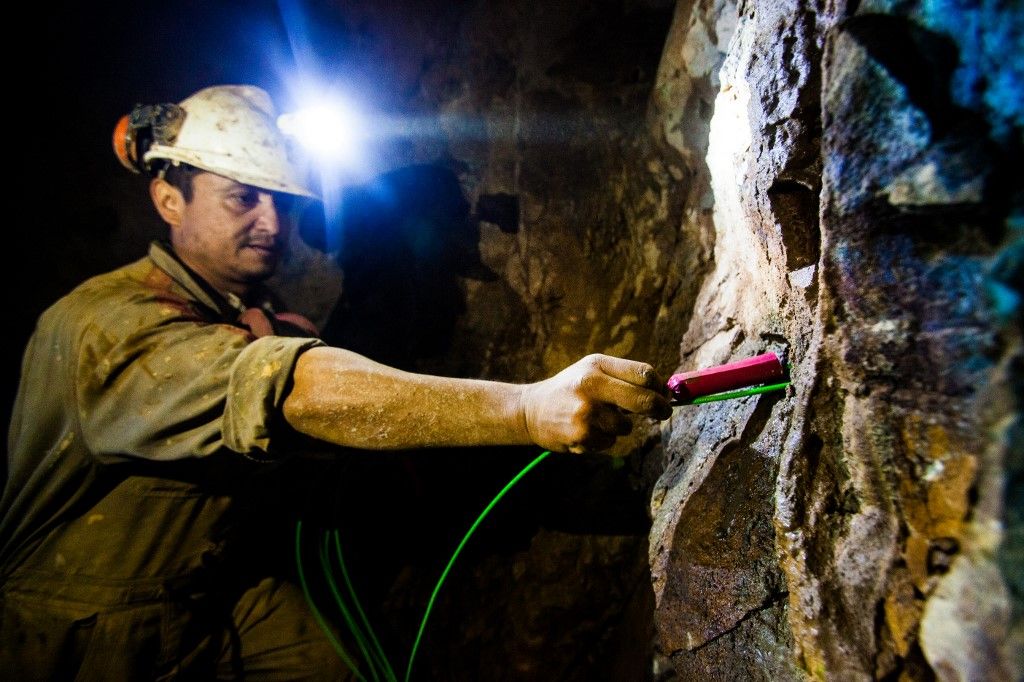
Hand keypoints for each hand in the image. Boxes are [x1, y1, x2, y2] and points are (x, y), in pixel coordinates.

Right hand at [519, 354, 671, 453]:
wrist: (531, 410)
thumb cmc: (571, 388)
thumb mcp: (592, 370)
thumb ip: (624, 375)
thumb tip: (663, 391)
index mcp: (596, 366)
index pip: (643, 374)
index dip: (660, 386)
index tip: (663, 394)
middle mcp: (591, 387)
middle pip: (643, 400)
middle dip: (659, 408)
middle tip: (663, 412)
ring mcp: (586, 413)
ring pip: (626, 426)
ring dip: (620, 426)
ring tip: (599, 418)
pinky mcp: (581, 435)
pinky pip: (610, 441)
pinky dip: (603, 438)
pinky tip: (586, 429)